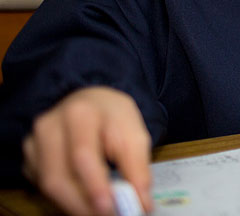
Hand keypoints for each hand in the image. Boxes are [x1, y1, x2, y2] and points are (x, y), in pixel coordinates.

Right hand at [22, 87, 152, 215]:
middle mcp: (49, 126)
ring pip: (48, 186)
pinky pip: (43, 187)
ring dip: (75, 205)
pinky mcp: (30, 158)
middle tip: (108, 215)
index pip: (83, 155)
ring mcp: (34, 143)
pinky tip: (84, 201)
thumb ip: (138, 168)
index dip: (95, 186)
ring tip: (99, 212)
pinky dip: (65, 199)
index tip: (112, 208)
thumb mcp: (135, 134)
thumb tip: (141, 204)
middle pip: (58, 176)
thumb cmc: (114, 119)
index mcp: (80, 114)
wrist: (90, 103)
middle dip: (84, 203)